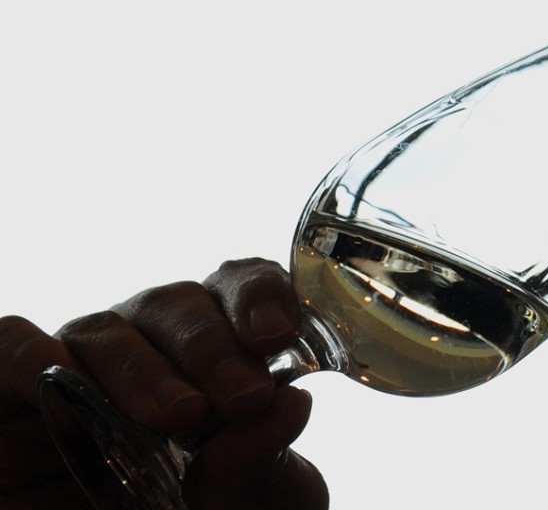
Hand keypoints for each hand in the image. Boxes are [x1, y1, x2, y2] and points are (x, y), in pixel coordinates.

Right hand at [0, 258, 328, 509]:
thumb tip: (291, 404)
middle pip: (176, 305)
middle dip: (213, 348)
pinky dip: (30, 353)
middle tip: (244, 397)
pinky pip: (12, 343)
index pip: (238, 287)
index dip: (259, 295)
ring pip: (106, 331)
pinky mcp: (12, 390)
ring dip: (144, 368)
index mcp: (214, 346)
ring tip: (182, 416)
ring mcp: (80, 360)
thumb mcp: (249, 493)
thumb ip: (260, 452)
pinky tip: (60, 378)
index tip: (279, 333)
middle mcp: (148, 340)